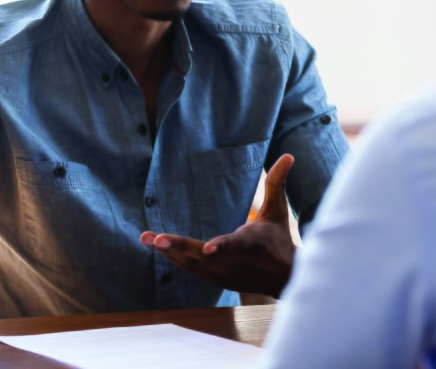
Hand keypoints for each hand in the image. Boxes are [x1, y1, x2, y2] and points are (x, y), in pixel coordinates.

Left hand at [140, 153, 296, 297]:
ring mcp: (224, 274)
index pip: (237, 245)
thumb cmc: (279, 239)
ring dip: (169, 251)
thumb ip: (276, 183)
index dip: (223, 246)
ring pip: (192, 264)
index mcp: (253, 243)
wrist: (283, 278)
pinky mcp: (215, 280)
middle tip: (155, 238)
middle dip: (178, 247)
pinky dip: (174, 258)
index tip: (209, 249)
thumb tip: (289, 154)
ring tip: (146, 238)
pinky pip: (190, 269)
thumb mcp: (278, 211)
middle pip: (204, 257)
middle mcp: (235, 262)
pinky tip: (157, 246)